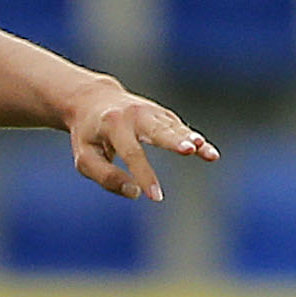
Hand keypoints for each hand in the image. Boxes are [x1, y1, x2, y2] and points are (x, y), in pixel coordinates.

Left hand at [63, 82, 217, 201]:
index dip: (145, 175)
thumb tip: (135, 193)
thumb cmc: (89, 135)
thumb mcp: (85, 157)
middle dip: (174, 141)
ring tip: (205, 151)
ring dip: (191, 140)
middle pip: (158, 130)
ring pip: (174, 128)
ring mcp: (152, 112)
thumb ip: (106, 177)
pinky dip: (196, 141)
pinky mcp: (164, 115)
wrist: (94, 99)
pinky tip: (210, 153)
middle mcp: (135, 114)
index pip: (132, 153)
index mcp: (112, 124)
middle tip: (189, 149)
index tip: (156, 197)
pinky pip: (181, 129)